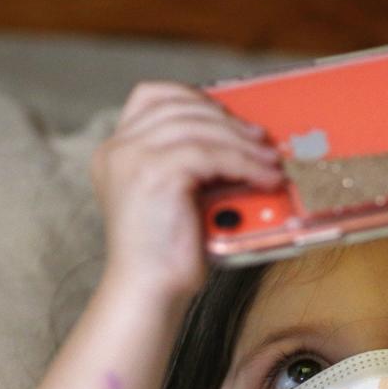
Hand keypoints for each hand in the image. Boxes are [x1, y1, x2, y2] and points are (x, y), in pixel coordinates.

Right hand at [90, 80, 284, 301]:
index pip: (152, 97)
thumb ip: (190, 168)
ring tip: (271, 162)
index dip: (195, 99)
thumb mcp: (174, 200)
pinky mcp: (155, 174)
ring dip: (244, 144)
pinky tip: (264, 178)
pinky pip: (212, 155)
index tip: (229, 116)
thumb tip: (240, 144)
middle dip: (228, 121)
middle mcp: (118, 149)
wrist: (148, 291)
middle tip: (262, 140)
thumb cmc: (167, 257)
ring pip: (201, 129)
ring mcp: (133, 158)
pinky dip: (245, 164)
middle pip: (181, 107)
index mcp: (116, 152)